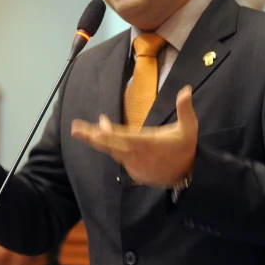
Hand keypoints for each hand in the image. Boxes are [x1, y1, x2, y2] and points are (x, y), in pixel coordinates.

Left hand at [71, 85, 197, 187]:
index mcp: (148, 143)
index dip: (109, 133)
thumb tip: (186, 90)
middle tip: (75, 129)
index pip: (125, 137)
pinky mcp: (135, 173)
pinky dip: (113, 149)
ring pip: (114, 152)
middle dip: (92, 137)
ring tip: (85, 130)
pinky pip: (120, 158)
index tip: (97, 126)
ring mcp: (135, 166)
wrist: (189, 174)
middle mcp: (138, 155)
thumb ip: (185, 109)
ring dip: (100, 141)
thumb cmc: (186, 147)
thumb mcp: (189, 127)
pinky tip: (105, 138)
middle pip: (111, 146)